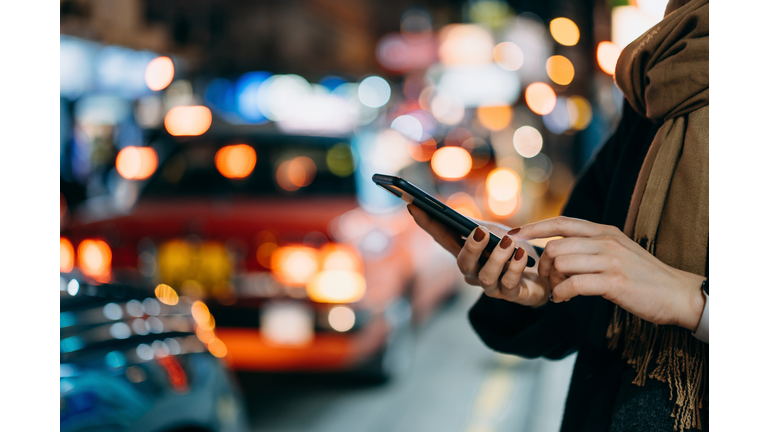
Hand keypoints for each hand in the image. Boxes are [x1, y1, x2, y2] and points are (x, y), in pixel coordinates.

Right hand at [407, 204, 549, 307]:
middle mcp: (474, 272)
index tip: (413, 206)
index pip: (442, 238)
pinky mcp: (512, 295)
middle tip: (479, 231)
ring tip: (509, 243)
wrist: (547, 274)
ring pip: (486, 276)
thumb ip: (478, 228)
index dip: (427, 224)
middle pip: (463, 263)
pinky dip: (515, 268)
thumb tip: (459, 220)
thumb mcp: (497, 233)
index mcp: (467, 253)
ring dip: (497, 258)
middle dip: (470, 247)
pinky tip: (521, 255)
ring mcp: (492, 286)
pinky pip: (509, 284)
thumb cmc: (516, 252)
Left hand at [516, 216, 706, 330]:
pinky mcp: (614, 282)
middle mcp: (605, 241)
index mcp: (604, 231)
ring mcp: (610, 261)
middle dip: (543, 266)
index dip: (534, 227)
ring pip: (561, 263)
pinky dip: (561, 293)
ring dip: (551, 281)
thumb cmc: (644, 277)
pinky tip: (563, 299)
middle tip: (548, 280)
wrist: (678, 294)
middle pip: (555, 247)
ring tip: (558, 291)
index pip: (561, 222)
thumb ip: (590, 247)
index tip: (514, 234)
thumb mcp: (617, 252)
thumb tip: (558, 249)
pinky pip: (573, 284)